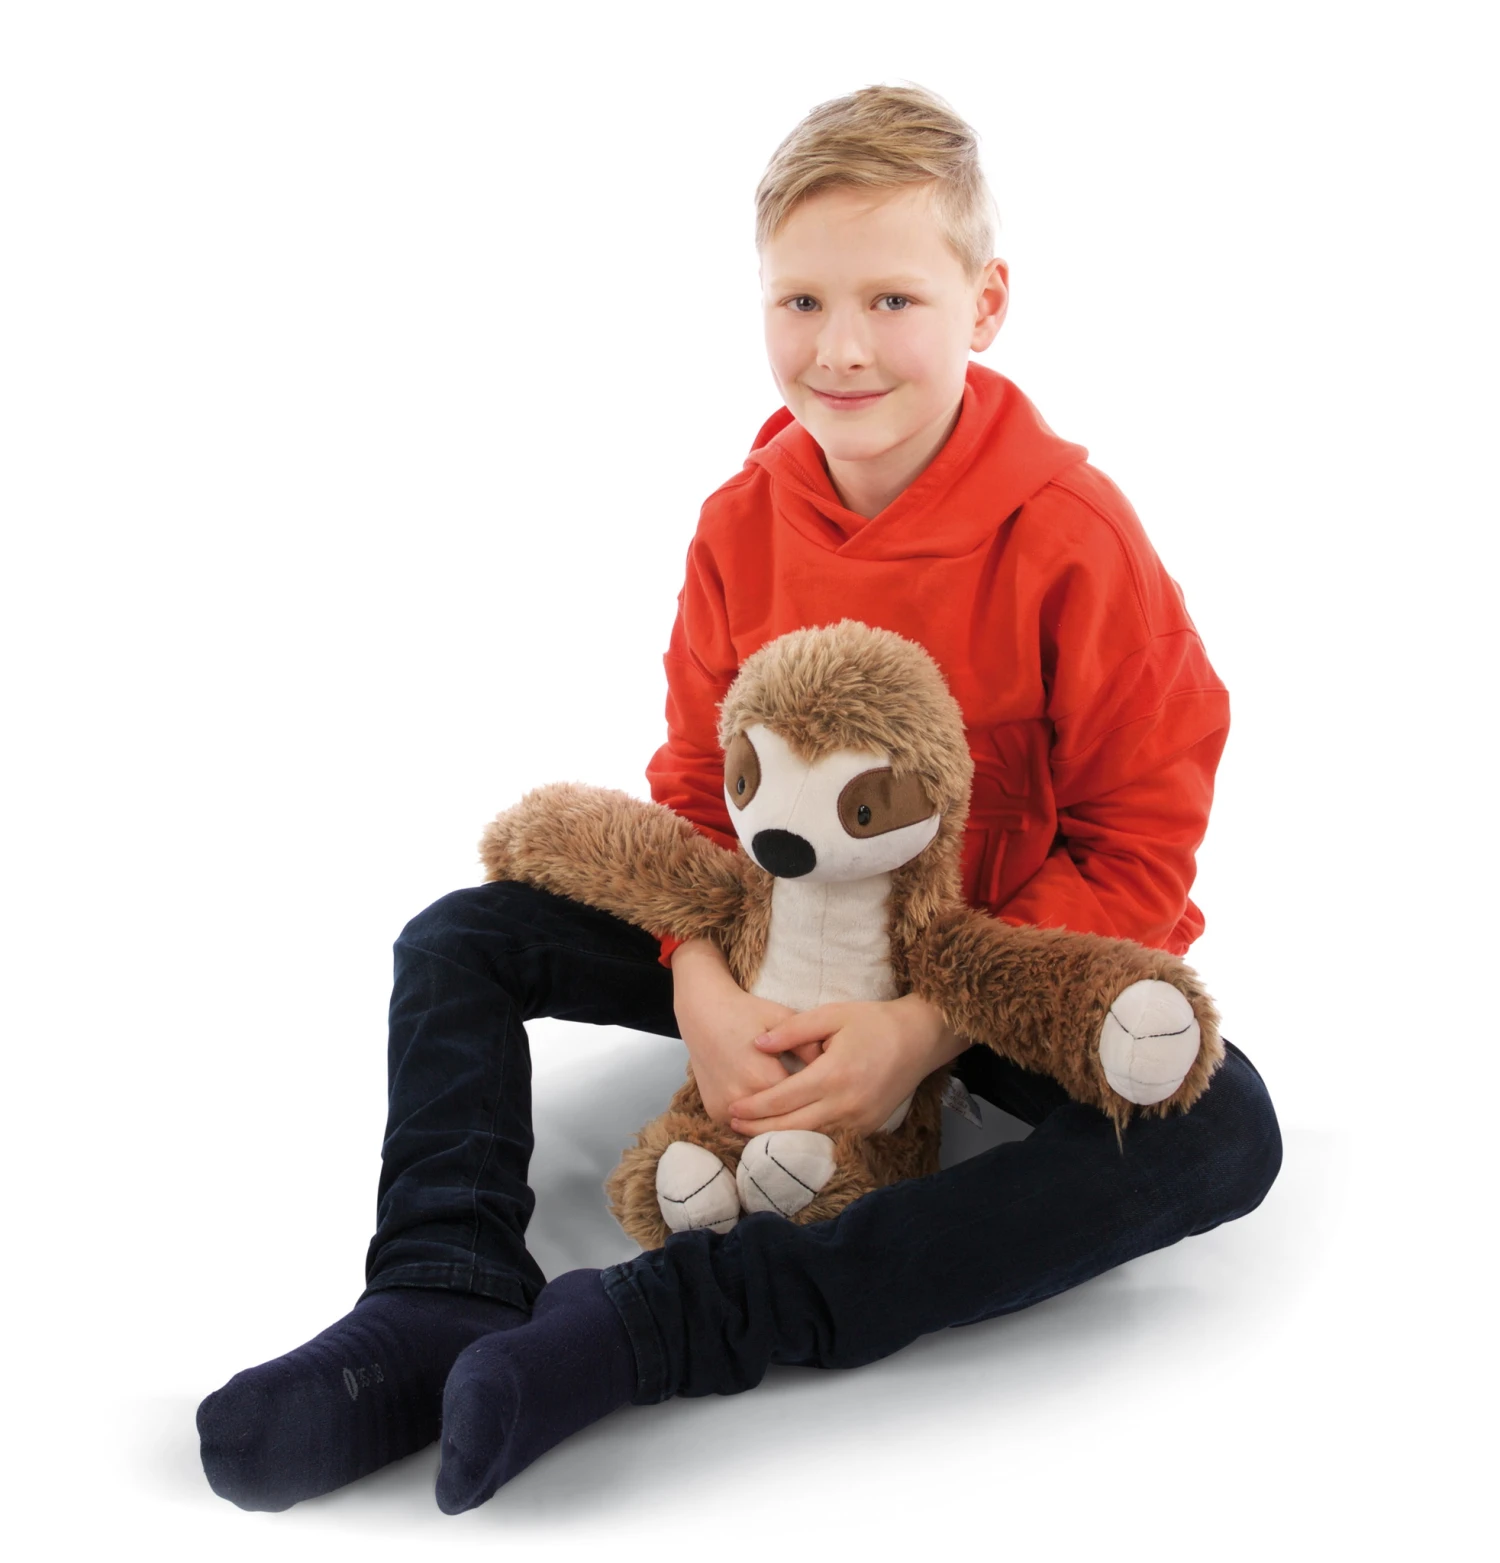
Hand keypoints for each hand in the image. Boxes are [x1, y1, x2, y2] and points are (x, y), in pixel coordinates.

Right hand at [670, 939, 820, 1123]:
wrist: (703, 1012)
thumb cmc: (746, 1012)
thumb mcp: (781, 1018)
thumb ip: (808, 1044)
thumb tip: (833, 1068)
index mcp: (763, 1077)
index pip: (801, 1102)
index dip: (817, 1099)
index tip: (832, 1098)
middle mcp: (742, 1099)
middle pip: (784, 1121)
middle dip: (803, 1116)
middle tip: (823, 1112)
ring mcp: (725, 1109)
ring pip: (763, 1128)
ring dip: (781, 1125)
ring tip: (802, 1116)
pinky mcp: (715, 1113)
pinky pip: (744, 1127)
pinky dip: (759, 1123)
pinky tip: (775, 1116)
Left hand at [728, 994, 966, 1136]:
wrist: (919, 1039)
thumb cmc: (873, 1022)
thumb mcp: (831, 1015)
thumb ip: (792, 1030)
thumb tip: (757, 1044)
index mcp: (834, 1075)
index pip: (783, 1099)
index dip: (754, 1106)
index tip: (732, 1107)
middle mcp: (846, 1104)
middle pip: (792, 1126)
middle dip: (758, 1129)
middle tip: (732, 1124)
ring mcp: (860, 1120)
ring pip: (810, 1139)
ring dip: (779, 1139)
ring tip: (751, 1133)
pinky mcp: (868, 1127)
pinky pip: (830, 1139)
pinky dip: (805, 1140)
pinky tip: (786, 1134)